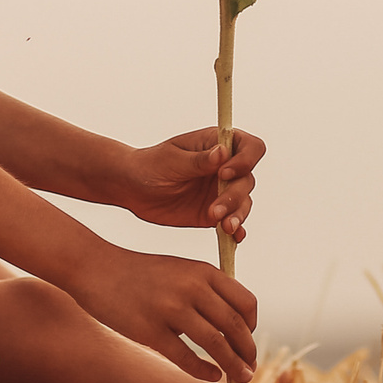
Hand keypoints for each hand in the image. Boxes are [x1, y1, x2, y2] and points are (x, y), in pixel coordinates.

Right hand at [67, 246, 258, 382]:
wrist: (96, 268)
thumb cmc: (141, 274)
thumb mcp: (180, 270)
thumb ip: (206, 290)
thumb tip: (232, 328)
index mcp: (203, 270)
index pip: (246, 302)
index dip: (252, 327)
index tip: (248, 341)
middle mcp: (191, 287)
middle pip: (235, 326)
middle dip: (248, 352)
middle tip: (249, 368)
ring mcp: (170, 308)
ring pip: (216, 344)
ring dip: (233, 366)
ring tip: (240, 379)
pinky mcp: (149, 330)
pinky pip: (186, 357)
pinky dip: (204, 371)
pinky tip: (212, 376)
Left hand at [108, 128, 264, 239]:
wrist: (132, 189)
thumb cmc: (150, 165)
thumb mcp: (172, 160)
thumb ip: (199, 160)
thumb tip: (223, 152)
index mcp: (217, 145)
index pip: (250, 147)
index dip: (245, 160)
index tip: (225, 173)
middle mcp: (225, 168)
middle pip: (248, 179)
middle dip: (234, 196)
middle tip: (214, 210)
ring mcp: (221, 191)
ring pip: (244, 202)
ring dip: (236, 215)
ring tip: (223, 226)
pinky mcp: (214, 213)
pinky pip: (233, 221)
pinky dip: (237, 230)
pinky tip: (233, 237)